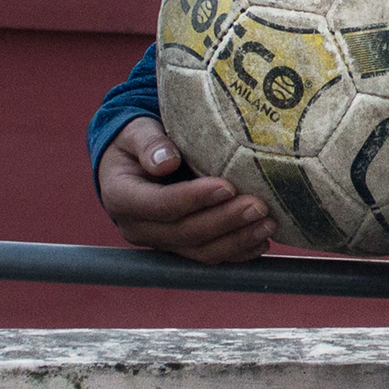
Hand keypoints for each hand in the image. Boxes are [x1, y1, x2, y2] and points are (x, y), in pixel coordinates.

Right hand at [96, 117, 275, 263]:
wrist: (132, 160)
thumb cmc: (137, 140)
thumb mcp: (136, 131)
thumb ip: (149, 143)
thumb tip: (167, 161)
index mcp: (121, 197)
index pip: (161, 205)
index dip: (194, 199)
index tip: (227, 186)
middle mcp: (137, 228)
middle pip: (185, 233)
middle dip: (225, 222)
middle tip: (258, 207)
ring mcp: (159, 242)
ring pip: (200, 251)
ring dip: (236, 241)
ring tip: (267, 224)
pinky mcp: (179, 248)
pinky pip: (209, 257)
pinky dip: (237, 252)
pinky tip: (261, 241)